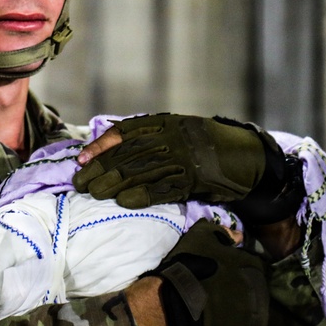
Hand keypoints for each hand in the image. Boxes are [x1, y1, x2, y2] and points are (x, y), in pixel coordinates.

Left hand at [73, 114, 302, 222]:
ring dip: (113, 185)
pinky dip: (141, 196)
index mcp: (165, 123)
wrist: (245, 158)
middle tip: (80, 184)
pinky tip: (124, 202)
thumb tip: (107, 144)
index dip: (100, 146)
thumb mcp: (175, 132)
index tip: (81, 159)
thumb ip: (147, 136)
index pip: (124, 132)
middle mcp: (171, 137)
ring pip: (140, 172)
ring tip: (94, 194)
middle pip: (127, 154)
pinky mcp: (193, 180)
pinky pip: (163, 189)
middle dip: (100, 169)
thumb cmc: (203, 147)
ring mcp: (183, 158)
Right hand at [152, 220, 268, 325]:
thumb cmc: (190, 267)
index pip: (252, 267)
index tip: (222, 274)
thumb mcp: (202, 237)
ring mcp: (257, 320)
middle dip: (241, 292)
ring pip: (252, 315)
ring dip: (240, 314)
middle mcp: (263, 294)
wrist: (176, 302)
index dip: (237, 270)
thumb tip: (239, 235)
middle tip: (220, 294)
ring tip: (218, 314)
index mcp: (255, 268)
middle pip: (255, 292)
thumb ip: (223, 232)